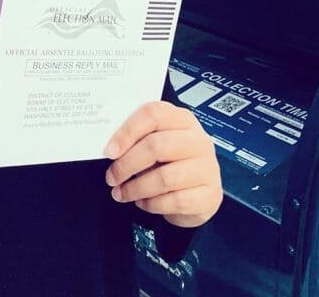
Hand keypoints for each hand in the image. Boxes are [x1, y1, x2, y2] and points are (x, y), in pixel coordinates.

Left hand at [104, 101, 221, 227]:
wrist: (200, 191)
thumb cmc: (172, 163)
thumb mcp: (156, 143)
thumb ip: (137, 140)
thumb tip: (110, 150)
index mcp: (182, 119)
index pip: (153, 114)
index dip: (127, 132)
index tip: (109, 151)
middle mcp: (197, 140)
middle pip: (156, 146)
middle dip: (127, 164)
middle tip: (112, 176)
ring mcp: (207, 167)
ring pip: (164, 178)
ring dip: (136, 188)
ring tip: (122, 193)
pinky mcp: (209, 194)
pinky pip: (174, 202)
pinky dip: (152, 204)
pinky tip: (143, 202)